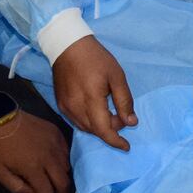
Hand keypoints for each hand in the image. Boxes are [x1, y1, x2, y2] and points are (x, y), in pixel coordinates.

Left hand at [0, 110, 71, 192]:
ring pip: (67, 169)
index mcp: (33, 168)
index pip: (47, 192)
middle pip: (64, 184)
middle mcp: (49, 158)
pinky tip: (53, 163)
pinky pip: (67, 153)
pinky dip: (63, 162)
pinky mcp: (57, 134)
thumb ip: (16, 188)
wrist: (1, 117)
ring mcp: (55, 145)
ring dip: (61, 178)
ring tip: (53, 180)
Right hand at [51, 36, 136, 150]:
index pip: (104, 130)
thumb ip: (124, 101)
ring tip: (111, 113)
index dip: (116, 141)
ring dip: (100, 127)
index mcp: (91, 100)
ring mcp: (66, 107)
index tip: (127, 146)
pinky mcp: (61, 104)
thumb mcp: (117, 76)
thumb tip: (131, 122)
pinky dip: (89, 122)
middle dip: (111, 130)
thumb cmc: (96, 58)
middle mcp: (75, 108)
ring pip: (85, 128)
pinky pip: (77, 121)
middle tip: (122, 116)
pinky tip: (97, 111)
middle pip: (95, 131)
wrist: (67, 46)